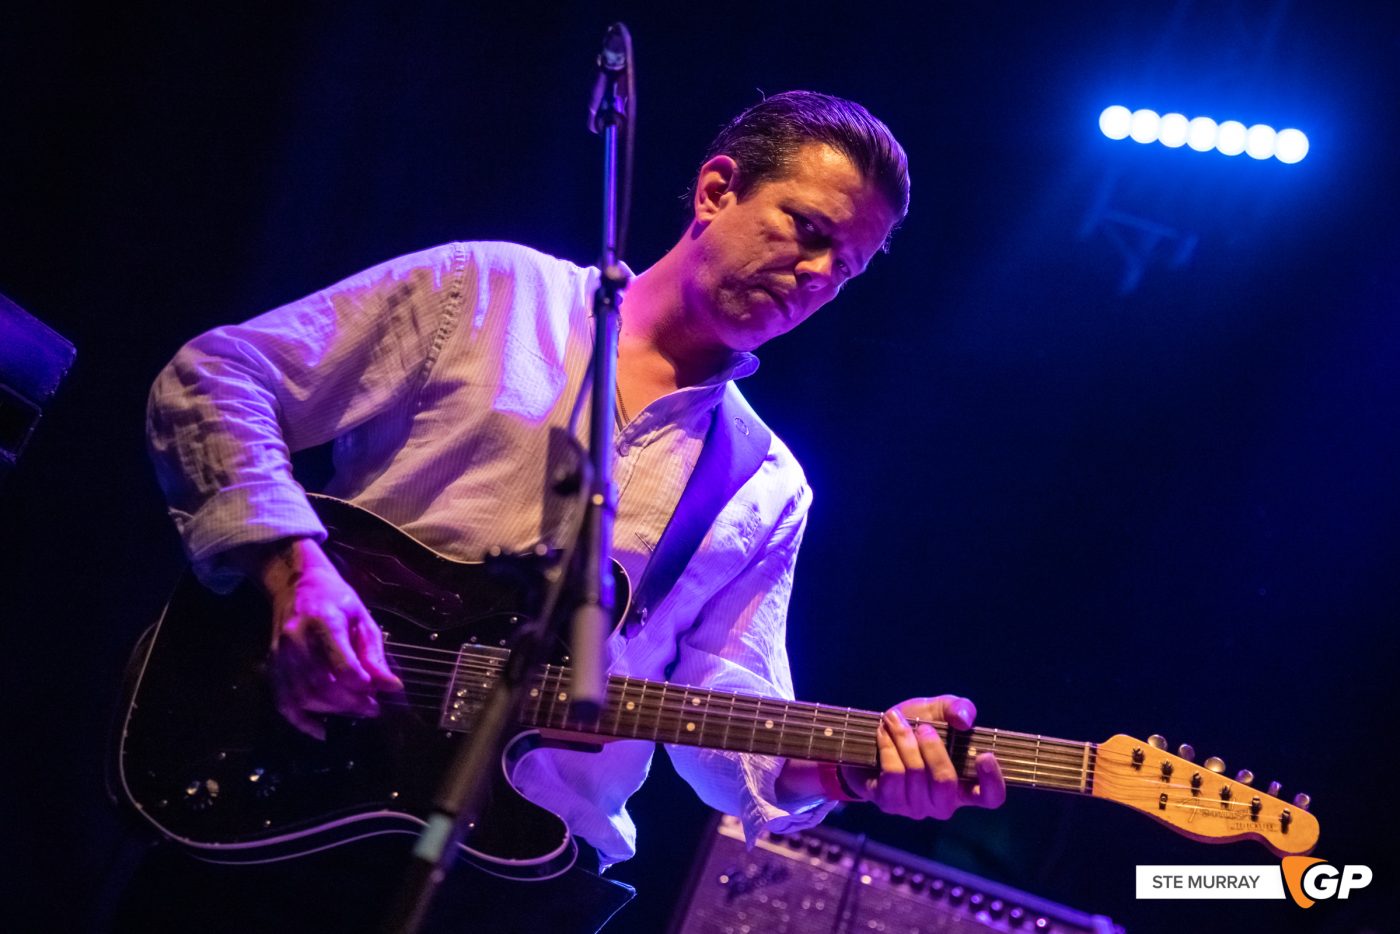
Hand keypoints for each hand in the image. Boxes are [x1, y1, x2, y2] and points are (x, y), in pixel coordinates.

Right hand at [246, 538, 402, 738]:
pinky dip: (300, 721)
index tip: (380, 694)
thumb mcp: (362, 618)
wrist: (296, 583)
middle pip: (323, 686)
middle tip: (373, 709)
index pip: (342, 666)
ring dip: (332, 712)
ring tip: (355, 711)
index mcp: (323, 623)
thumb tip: (391, 687)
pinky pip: (282, 702)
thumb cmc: (336, 598)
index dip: (362, 686)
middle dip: (351, 703)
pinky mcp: (272, 666)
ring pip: (304, 697)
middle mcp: (297, 641)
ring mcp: (280, 655)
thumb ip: (374, 654)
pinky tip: (321, 731)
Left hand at [844, 695, 1004, 818]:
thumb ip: (958, 708)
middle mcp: (943, 803)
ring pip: (915, 774)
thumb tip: (964, 719)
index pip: (990, 797)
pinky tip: (883, 733)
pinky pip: (892, 774)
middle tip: (923, 727)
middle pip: (945, 782)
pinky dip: (887, 748)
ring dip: (905, 741)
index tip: (985, 755)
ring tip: (895, 721)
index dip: (992, 781)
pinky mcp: (890, 803)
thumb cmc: (917, 726)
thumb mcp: (939, 710)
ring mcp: (916, 807)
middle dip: (933, 749)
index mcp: (965, 785)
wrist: (876, 736)